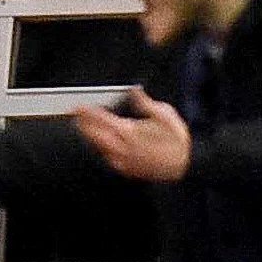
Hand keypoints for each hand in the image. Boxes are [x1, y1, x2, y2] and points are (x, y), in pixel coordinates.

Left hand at [72, 89, 191, 182]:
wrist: (185, 165)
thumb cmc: (177, 140)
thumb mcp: (164, 114)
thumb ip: (145, 102)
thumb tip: (134, 91)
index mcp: (130, 131)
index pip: (102, 119)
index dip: (88, 112)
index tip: (79, 106)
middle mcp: (123, 147)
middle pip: (95, 135)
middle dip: (83, 125)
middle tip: (75, 116)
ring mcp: (124, 160)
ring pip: (99, 148)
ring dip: (90, 138)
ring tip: (85, 129)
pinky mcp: (128, 170)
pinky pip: (108, 160)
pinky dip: (101, 151)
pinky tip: (100, 147)